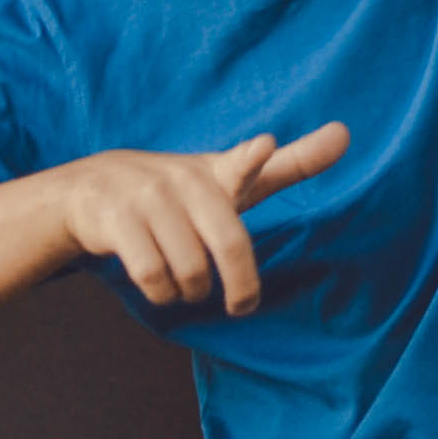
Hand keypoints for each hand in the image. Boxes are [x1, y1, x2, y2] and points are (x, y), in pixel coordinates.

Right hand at [51, 124, 348, 314]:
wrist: (90, 190)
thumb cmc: (183, 191)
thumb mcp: (233, 177)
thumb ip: (291, 163)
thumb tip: (346, 132)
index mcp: (220, 172)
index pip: (242, 164)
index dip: (254, 158)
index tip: (264, 145)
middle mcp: (184, 181)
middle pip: (228, 245)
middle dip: (242, 285)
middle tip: (243, 305)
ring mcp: (146, 198)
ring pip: (190, 270)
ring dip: (192, 291)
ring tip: (189, 285)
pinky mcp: (114, 220)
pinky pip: (152, 276)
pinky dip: (163, 294)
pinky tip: (162, 287)